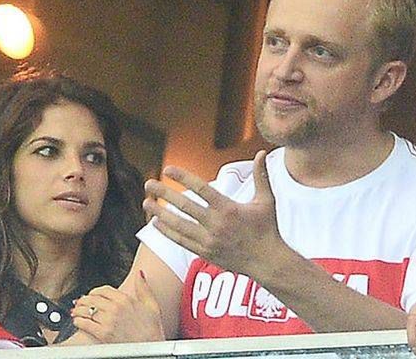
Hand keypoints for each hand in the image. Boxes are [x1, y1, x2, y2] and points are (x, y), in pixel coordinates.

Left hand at [71, 271, 164, 342]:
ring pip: (87, 310)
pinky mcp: (103, 333)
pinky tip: (78, 322)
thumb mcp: (152, 304)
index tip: (92, 294)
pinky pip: (85, 324)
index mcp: (125, 299)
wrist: (151, 347)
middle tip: (80, 302)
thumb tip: (140, 274)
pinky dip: (78, 322)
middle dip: (84, 300)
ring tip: (76, 311)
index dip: (95, 291)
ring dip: (79, 310)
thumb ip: (144, 287)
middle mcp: (116, 308)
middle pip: (92, 298)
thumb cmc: (152, 329)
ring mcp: (109, 321)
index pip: (103, 289)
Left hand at [144, 150, 282, 276]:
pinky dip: (168, 232)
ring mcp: (209, 240)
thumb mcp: (267, 201)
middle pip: (185, 206)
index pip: (201, 189)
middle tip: (148, 183)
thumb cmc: (267, 229)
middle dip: (164, 193)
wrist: (268, 263)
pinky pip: (182, 241)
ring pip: (179, 225)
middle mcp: (216, 224)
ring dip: (160, 213)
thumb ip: (261, 176)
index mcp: (229, 209)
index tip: (168, 169)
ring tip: (147, 202)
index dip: (183, 178)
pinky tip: (156, 223)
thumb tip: (261, 152)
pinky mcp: (205, 252)